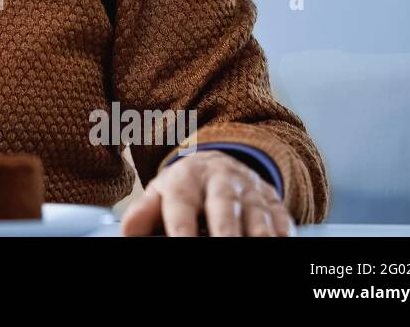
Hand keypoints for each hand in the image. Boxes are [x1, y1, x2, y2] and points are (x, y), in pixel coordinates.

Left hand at [121, 149, 293, 236]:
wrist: (219, 162)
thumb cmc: (185, 188)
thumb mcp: (161, 193)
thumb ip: (145, 212)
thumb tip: (127, 233)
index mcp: (186, 179)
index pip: (182, 204)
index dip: (182, 227)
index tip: (183, 243)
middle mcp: (220, 182)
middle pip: (224, 206)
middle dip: (226, 231)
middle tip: (224, 247)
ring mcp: (250, 191)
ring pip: (257, 213)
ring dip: (258, 233)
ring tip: (257, 247)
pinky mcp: (273, 201)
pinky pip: (281, 217)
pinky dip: (282, 232)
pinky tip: (282, 242)